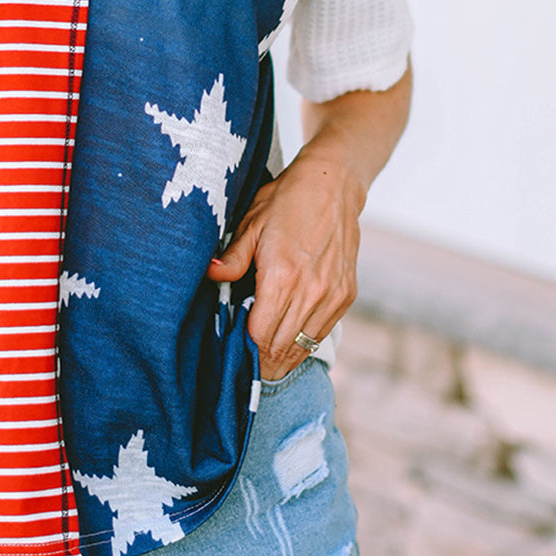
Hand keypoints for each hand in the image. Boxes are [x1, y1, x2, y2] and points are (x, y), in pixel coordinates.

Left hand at [205, 146, 364, 380]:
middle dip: (261, 363)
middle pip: (281, 348)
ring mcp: (332, 295)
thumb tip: (210, 275)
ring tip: (263, 366)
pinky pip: (321, 333)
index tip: (231, 356)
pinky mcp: (345, 294)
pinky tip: (286, 346)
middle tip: (242, 370)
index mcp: (282, 277)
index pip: (260, 336)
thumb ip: (232, 258)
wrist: (332, 185)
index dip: (245, 351)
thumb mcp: (250, 225)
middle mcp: (311, 291)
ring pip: (303, 347)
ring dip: (283, 360)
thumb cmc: (284, 202)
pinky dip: (303, 344)